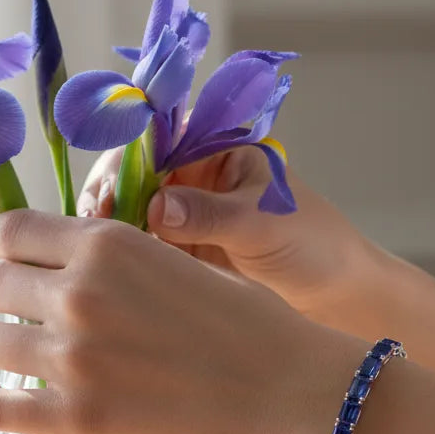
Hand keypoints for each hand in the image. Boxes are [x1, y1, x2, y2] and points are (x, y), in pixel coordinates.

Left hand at [0, 210, 358, 433]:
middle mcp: (78, 294)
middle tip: (25, 310)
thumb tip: (72, 266)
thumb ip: (120, 261)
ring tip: (22, 356)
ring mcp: (72, 359)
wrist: (288, 393)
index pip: (11, 231)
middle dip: (6, 294)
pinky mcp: (77, 419)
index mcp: (106, 244)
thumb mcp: (180, 263)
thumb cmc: (251, 325)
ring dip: (1, 345)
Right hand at [77, 145, 387, 326]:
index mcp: (218, 148)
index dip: (126, 161)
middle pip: (134, 173)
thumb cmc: (315, 245)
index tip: (110, 193)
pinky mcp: (181, 251)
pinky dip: (124, 253)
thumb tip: (158, 207)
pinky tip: (111, 270)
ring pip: (132, 210)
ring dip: (112, 228)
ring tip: (98, 253)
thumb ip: (211, 213)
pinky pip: (142, 245)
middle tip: (97, 227)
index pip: (157, 137)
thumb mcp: (263, 224)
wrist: (337, 295)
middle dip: (111, 194)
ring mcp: (185, 214)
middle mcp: (195, 175)